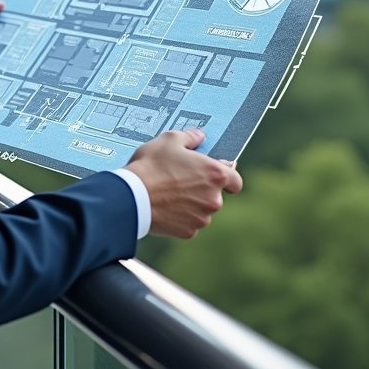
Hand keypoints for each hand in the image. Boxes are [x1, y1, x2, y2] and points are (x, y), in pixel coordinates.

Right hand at [123, 127, 242, 238]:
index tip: (214, 173)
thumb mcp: (169, 140)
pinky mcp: (188, 232)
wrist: (132, 197)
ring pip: (201, 210)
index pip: (236, 181)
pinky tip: (164, 205)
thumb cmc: (151, 165)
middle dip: (202, 188)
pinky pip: (188, 222)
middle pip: (215, 195)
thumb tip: (199, 136)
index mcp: (215, 174)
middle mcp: (214, 199)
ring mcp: (202, 218)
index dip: (227, 176)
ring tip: (168, 192)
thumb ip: (189, 137)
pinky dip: (180, 216)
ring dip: (191, 203)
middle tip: (180, 178)